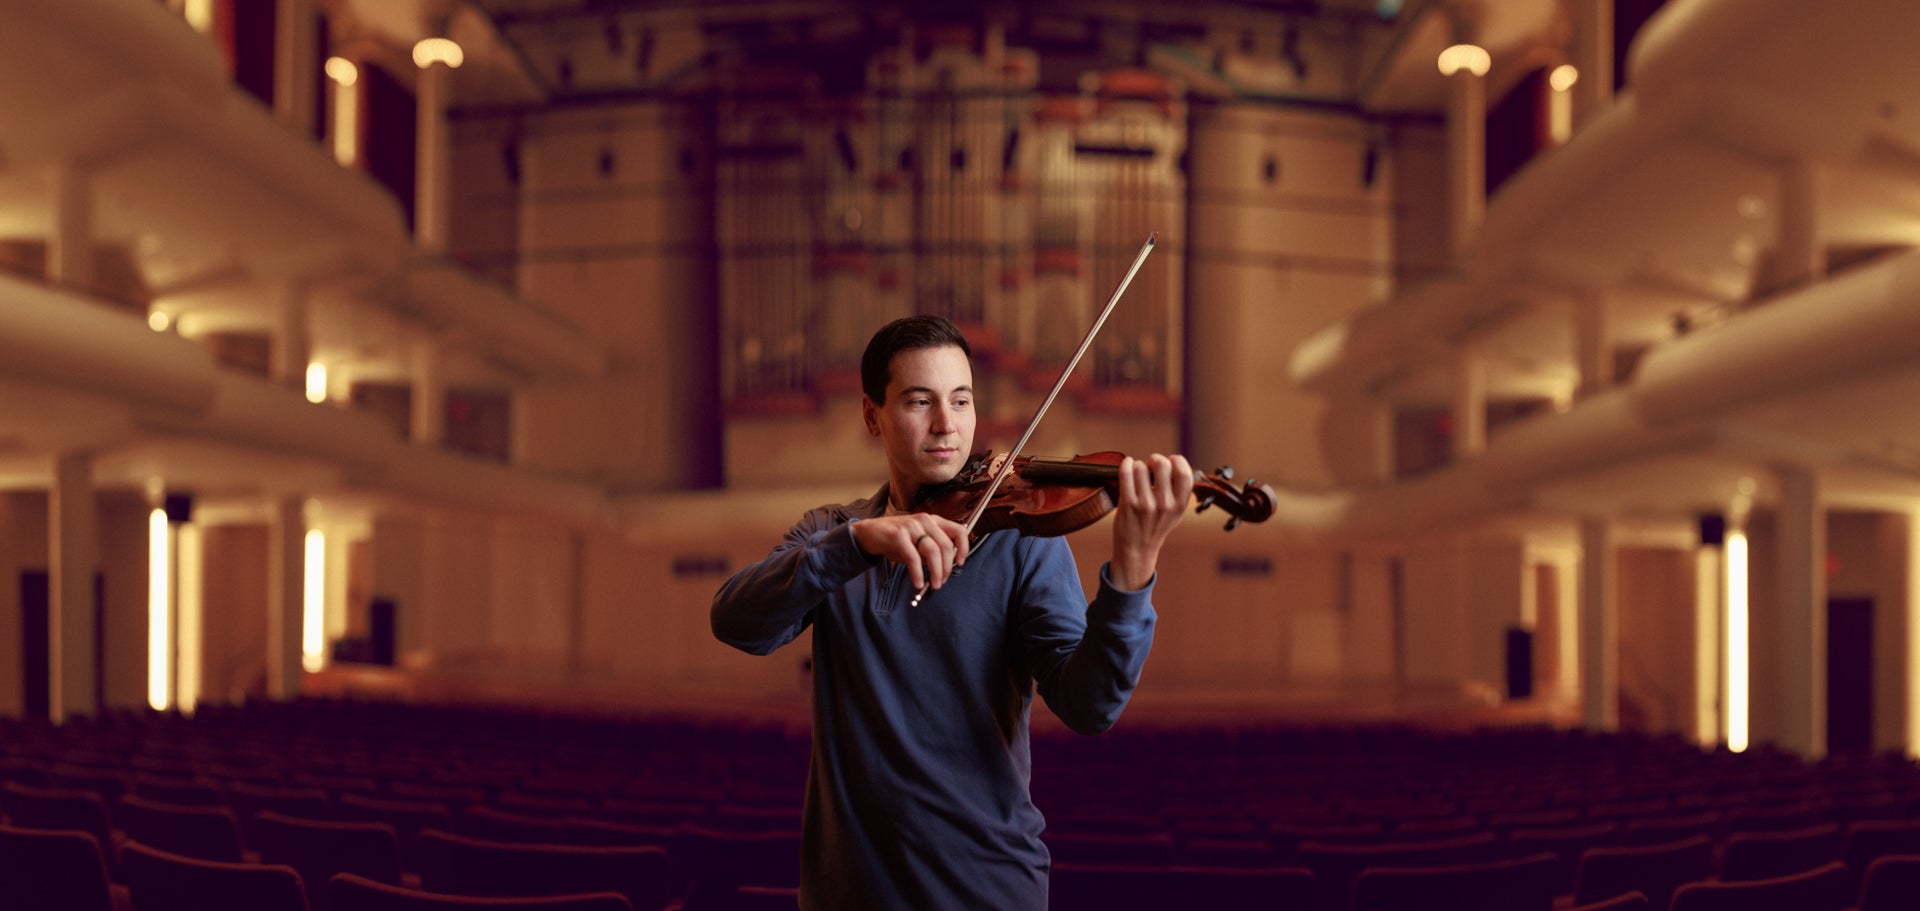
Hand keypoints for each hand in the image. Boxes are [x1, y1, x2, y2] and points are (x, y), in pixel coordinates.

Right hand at [850, 513, 969, 591]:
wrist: (868, 533)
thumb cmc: (895, 539)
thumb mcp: (917, 542)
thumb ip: (932, 552)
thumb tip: (944, 570)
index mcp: (933, 521)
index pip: (959, 530)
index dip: (963, 548)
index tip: (960, 563)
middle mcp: (925, 520)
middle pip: (946, 545)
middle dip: (947, 568)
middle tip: (942, 581)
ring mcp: (911, 526)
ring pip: (932, 551)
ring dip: (936, 572)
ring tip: (933, 585)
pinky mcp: (898, 534)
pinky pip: (913, 558)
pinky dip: (917, 573)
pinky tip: (918, 582)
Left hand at [1109, 453, 1193, 590]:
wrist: (1137, 550)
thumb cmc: (1155, 527)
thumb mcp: (1176, 513)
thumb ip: (1179, 492)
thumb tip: (1176, 464)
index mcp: (1179, 505)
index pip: (1185, 473)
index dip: (1177, 461)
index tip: (1171, 461)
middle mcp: (1164, 504)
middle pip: (1162, 464)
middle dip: (1154, 459)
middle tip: (1150, 465)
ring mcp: (1145, 504)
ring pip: (1141, 467)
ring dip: (1137, 465)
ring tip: (1137, 473)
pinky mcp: (1127, 504)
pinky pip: (1126, 474)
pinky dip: (1125, 464)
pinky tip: (1127, 465)